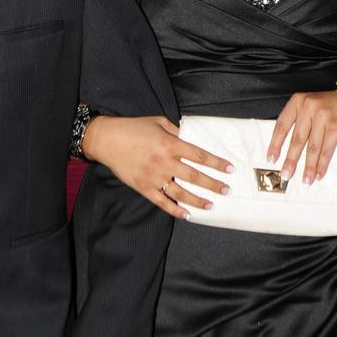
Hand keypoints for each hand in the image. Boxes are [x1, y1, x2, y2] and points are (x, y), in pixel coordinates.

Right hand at [82, 115, 232, 218]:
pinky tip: (187, 215)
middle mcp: (164, 162)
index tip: (229, 169)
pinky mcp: (144, 187)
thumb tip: (192, 138)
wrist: (107, 140)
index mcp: (170, 144)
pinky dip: (175, 210)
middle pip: (194, 176)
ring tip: (211, 205)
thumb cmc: (133, 128)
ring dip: (198, 200)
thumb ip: (177, 131)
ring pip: (181, 192)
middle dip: (213, 184)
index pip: (199, 155)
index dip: (216, 163)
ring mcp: (154, 177)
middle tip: (227, 190)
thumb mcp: (158, 122)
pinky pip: (162, 202)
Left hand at [267, 91, 336, 183]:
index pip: (281, 126)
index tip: (271, 159)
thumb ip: (298, 118)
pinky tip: (318, 174)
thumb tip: (284, 146)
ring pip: (312, 147)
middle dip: (291, 160)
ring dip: (308, 167)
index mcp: (297, 101)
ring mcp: (323, 117)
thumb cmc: (330, 105)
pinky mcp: (335, 127)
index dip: (275, 144)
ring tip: (305, 180)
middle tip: (286, 174)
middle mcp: (308, 107)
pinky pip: (326, 150)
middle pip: (296, 139)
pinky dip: (322, 165)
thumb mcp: (309, 104)